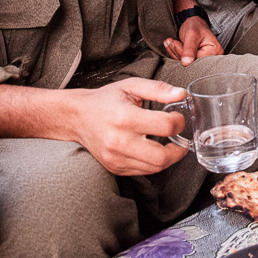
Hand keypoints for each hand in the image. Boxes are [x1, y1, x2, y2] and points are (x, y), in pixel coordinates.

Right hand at [74, 78, 188, 175]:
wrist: (77, 117)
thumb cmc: (105, 100)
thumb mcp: (131, 86)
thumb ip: (158, 89)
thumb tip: (181, 94)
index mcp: (125, 118)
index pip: (165, 126)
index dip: (178, 122)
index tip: (177, 118)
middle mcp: (119, 141)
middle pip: (162, 156)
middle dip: (178, 149)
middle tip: (180, 140)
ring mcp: (116, 158)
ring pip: (154, 167)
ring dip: (168, 158)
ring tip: (169, 145)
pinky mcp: (115, 167)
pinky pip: (143, 171)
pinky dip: (154, 163)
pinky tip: (153, 151)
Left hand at [163, 17, 223, 65]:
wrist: (194, 22)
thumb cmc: (196, 25)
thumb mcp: (192, 34)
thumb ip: (189, 49)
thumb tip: (186, 63)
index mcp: (215, 50)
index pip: (197, 59)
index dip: (183, 53)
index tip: (175, 43)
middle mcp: (212, 57)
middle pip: (192, 62)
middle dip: (178, 52)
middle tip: (170, 42)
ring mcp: (204, 58)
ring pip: (186, 62)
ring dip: (175, 52)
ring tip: (170, 42)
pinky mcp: (197, 58)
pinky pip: (185, 60)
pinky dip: (176, 53)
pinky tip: (172, 45)